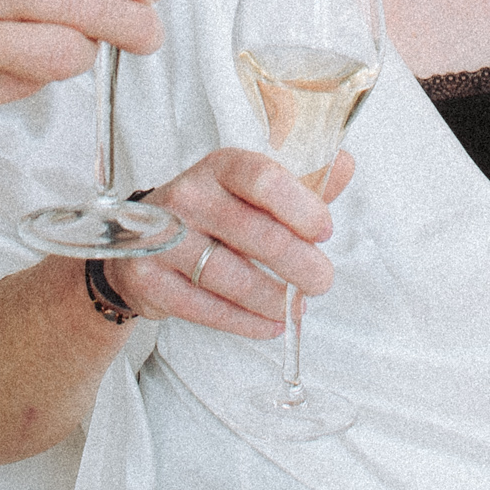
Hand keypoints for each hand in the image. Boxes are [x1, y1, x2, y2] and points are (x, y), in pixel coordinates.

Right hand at [104, 147, 355, 336]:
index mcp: (220, 167)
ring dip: (274, 300)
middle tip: (320, 281)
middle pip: (257, 234)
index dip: (301, 207)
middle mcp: (188, 196)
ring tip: (296, 307)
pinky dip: (245, 322)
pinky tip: (268, 324)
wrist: (143, 238)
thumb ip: (300, 182)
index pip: (264, 179)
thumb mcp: (253, 189)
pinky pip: (206, 308)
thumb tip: (346, 165)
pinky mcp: (148, 279)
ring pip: (232, 278)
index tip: (325, 231)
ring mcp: (163, 239)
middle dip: (300, 264)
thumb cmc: (214, 212)